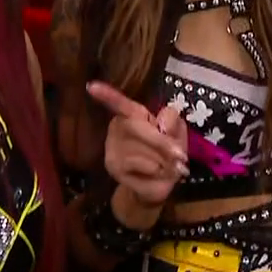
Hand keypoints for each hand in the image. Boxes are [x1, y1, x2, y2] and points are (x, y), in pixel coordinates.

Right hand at [87, 81, 188, 206]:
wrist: (157, 184)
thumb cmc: (167, 153)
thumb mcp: (177, 132)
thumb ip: (172, 120)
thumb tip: (161, 123)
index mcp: (131, 115)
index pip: (120, 103)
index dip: (107, 95)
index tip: (91, 86)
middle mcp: (116, 128)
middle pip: (136, 126)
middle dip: (162, 142)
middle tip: (180, 156)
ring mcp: (112, 148)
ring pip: (141, 150)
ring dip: (163, 160)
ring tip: (167, 167)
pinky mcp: (113, 167)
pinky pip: (140, 165)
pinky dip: (156, 171)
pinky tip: (156, 174)